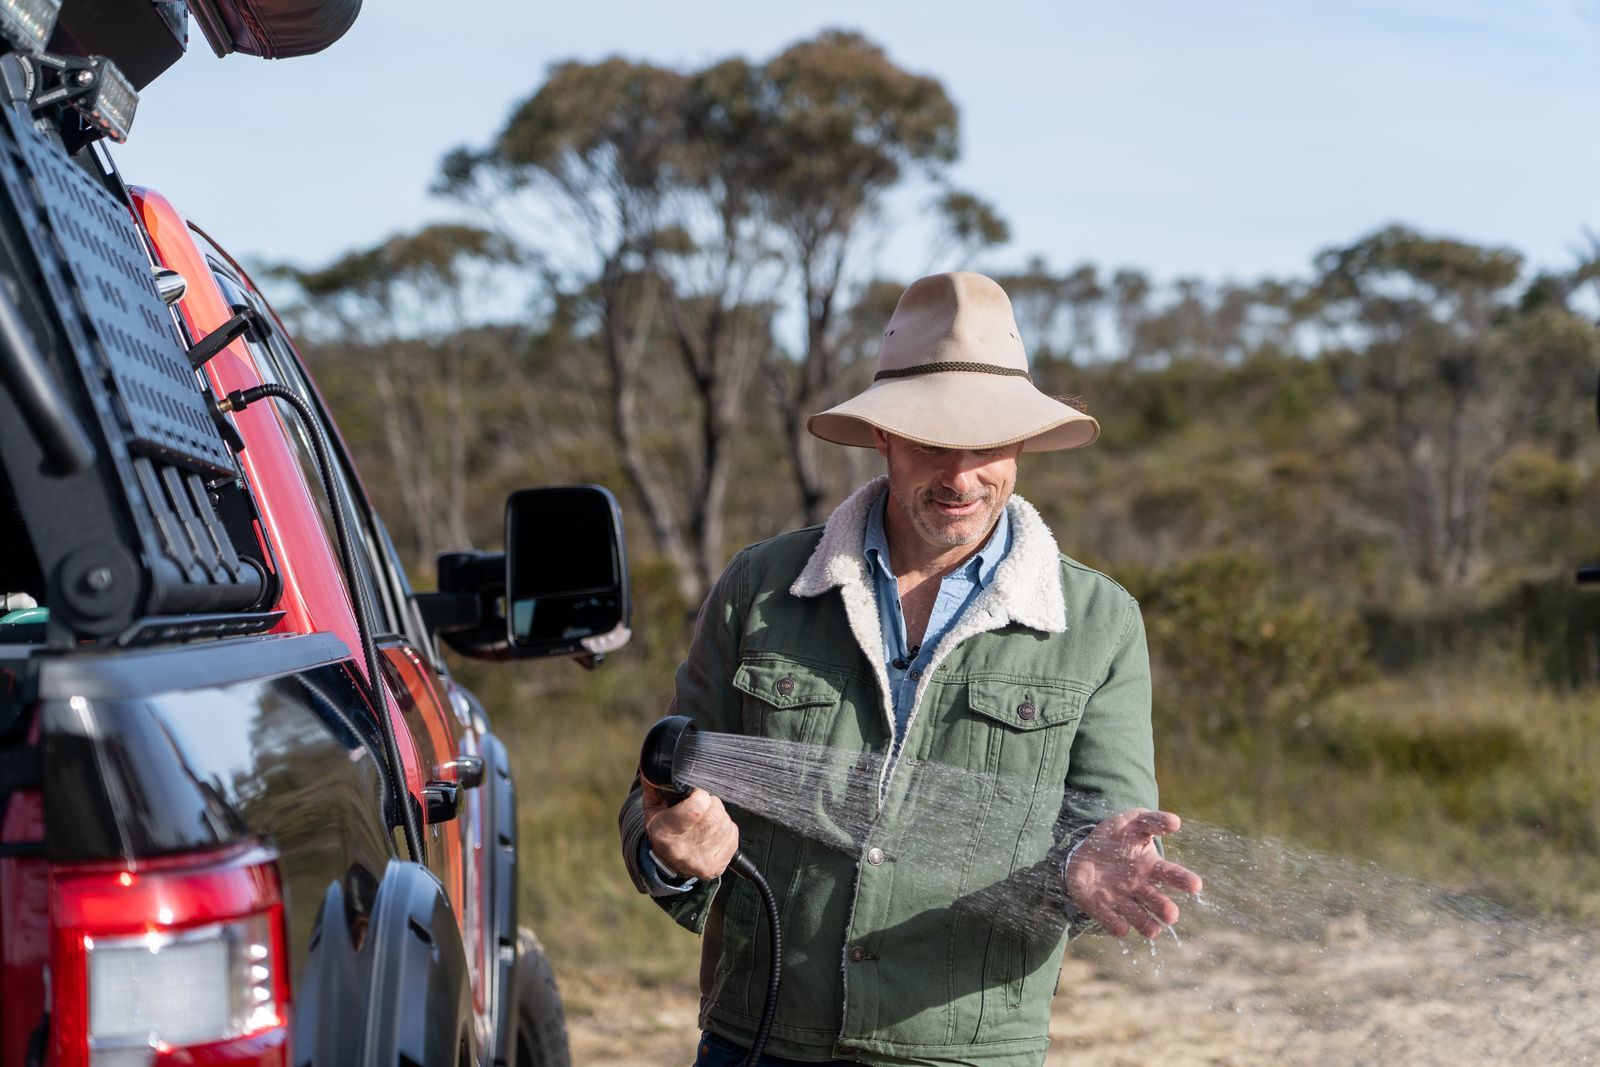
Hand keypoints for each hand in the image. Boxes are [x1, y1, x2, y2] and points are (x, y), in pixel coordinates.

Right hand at [641, 778, 738, 879]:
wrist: (667, 861)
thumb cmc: (663, 828)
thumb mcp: (653, 807)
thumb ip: (655, 785)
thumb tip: (653, 766)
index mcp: (664, 832)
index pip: (696, 809)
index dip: (701, 796)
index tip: (696, 794)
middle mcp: (681, 850)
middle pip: (714, 814)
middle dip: (711, 804)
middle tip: (702, 805)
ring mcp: (699, 861)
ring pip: (725, 824)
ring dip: (719, 816)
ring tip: (706, 819)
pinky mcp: (715, 867)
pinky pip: (733, 836)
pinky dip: (726, 829)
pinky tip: (713, 831)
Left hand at [1064, 809, 1202, 938]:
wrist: (1084, 852)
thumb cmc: (1116, 837)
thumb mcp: (1133, 821)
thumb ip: (1153, 821)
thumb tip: (1175, 822)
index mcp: (1151, 867)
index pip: (1171, 874)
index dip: (1184, 880)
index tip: (1196, 885)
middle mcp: (1140, 888)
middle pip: (1157, 901)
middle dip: (1165, 909)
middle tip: (1171, 915)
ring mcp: (1121, 900)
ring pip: (1137, 916)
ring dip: (1145, 923)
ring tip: (1153, 930)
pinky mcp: (1100, 908)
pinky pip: (1109, 920)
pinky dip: (1115, 925)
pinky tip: (1122, 929)